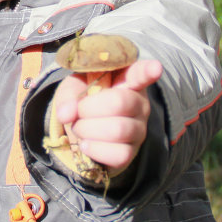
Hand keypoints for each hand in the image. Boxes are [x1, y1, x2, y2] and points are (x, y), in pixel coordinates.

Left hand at [51, 59, 162, 175]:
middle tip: (79, 111)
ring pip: (118, 129)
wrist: (83, 130)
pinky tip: (86, 144)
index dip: (148, 70)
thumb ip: (69, 96)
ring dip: (88, 129)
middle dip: (89, 108)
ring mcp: (139, 129)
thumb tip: (66, 114)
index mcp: (126, 80)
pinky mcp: (132, 152)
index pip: (140, 73)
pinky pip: (119, 154)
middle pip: (120, 102)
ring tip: (80, 127)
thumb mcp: (73, 89)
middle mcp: (139, 104)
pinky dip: (95, 150)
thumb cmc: (84, 102)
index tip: (156, 68)